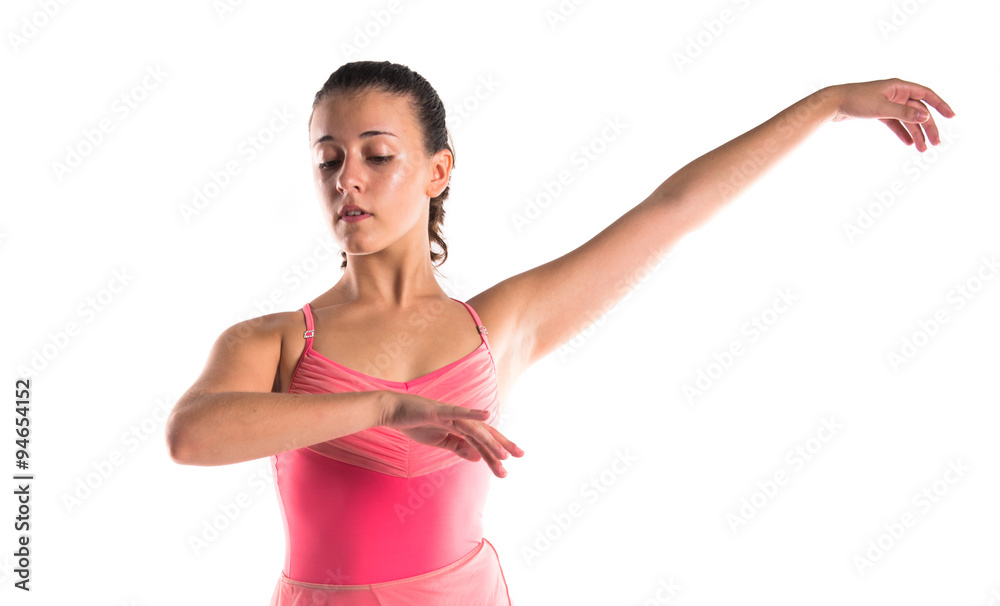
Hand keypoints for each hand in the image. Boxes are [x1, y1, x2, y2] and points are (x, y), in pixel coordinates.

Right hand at [377, 392, 523, 477]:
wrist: (393, 412)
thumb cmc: (415, 423)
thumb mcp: (439, 440)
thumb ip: (458, 447)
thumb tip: (477, 457)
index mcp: (459, 427)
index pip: (482, 440)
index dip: (496, 450)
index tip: (509, 464)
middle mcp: (459, 419)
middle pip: (484, 433)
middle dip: (502, 445)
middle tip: (521, 455)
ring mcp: (450, 414)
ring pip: (474, 429)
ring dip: (490, 441)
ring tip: (504, 455)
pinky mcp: (439, 411)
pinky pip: (458, 412)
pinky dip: (472, 413)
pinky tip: (487, 415)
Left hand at [829, 78, 955, 151]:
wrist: (833, 103)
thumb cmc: (856, 101)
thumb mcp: (882, 108)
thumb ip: (904, 112)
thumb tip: (926, 116)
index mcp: (899, 86)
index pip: (926, 94)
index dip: (940, 105)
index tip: (951, 117)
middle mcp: (895, 93)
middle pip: (918, 110)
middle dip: (928, 127)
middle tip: (936, 143)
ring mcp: (887, 103)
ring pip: (907, 119)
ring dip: (916, 133)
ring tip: (923, 149)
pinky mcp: (879, 112)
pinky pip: (895, 123)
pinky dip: (902, 133)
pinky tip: (909, 143)